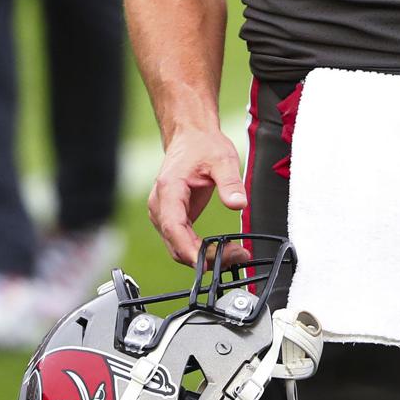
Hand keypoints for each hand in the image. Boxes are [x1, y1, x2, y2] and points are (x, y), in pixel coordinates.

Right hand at [147, 129, 248, 267]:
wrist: (190, 137)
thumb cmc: (202, 146)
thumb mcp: (222, 159)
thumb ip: (230, 182)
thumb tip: (239, 204)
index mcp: (169, 189)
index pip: (173, 227)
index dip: (189, 249)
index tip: (208, 262)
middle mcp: (160, 205)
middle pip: (176, 243)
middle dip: (204, 257)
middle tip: (236, 256)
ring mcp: (163, 214)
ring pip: (178, 247)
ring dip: (203, 256)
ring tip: (234, 253)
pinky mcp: (172, 218)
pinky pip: (182, 242)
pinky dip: (199, 250)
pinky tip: (220, 249)